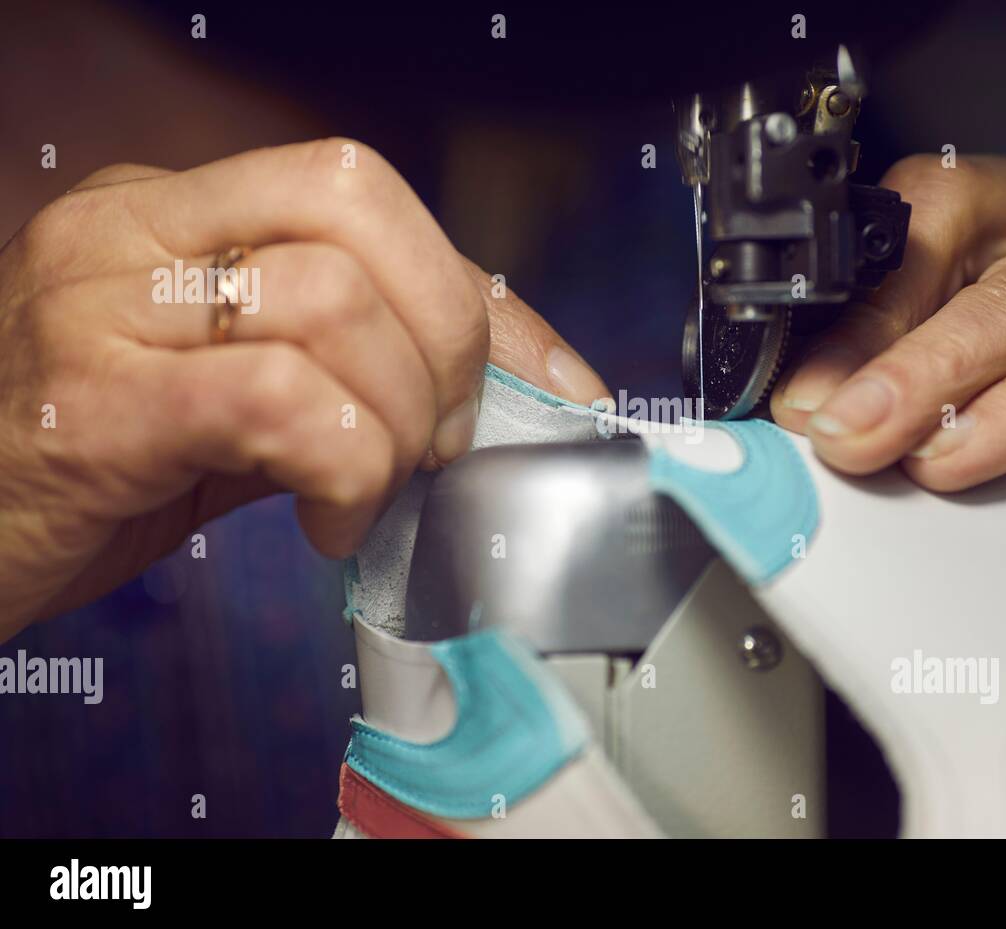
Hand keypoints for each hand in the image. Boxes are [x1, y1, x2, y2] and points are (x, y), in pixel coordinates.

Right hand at [0, 139, 606, 639]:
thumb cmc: (94, 471)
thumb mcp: (236, 403)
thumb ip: (346, 376)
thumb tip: (496, 397)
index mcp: (174, 214)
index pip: (364, 194)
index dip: (478, 292)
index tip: (552, 382)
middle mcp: (133, 229)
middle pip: (354, 202)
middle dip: (447, 335)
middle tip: (438, 440)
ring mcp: (101, 303)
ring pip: (329, 302)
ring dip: (394, 422)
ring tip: (368, 493)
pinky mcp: (91, 402)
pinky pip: (276, 398)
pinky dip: (342, 468)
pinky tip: (325, 522)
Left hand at [772, 154, 1005, 813]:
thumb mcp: (955, 435)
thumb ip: (887, 411)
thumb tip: (796, 418)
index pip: (907, 227)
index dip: (839, 304)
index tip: (787, 390)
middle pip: (958, 236)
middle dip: (874, 334)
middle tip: (820, 420)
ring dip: (934, 371)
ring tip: (872, 439)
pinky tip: (969, 453)